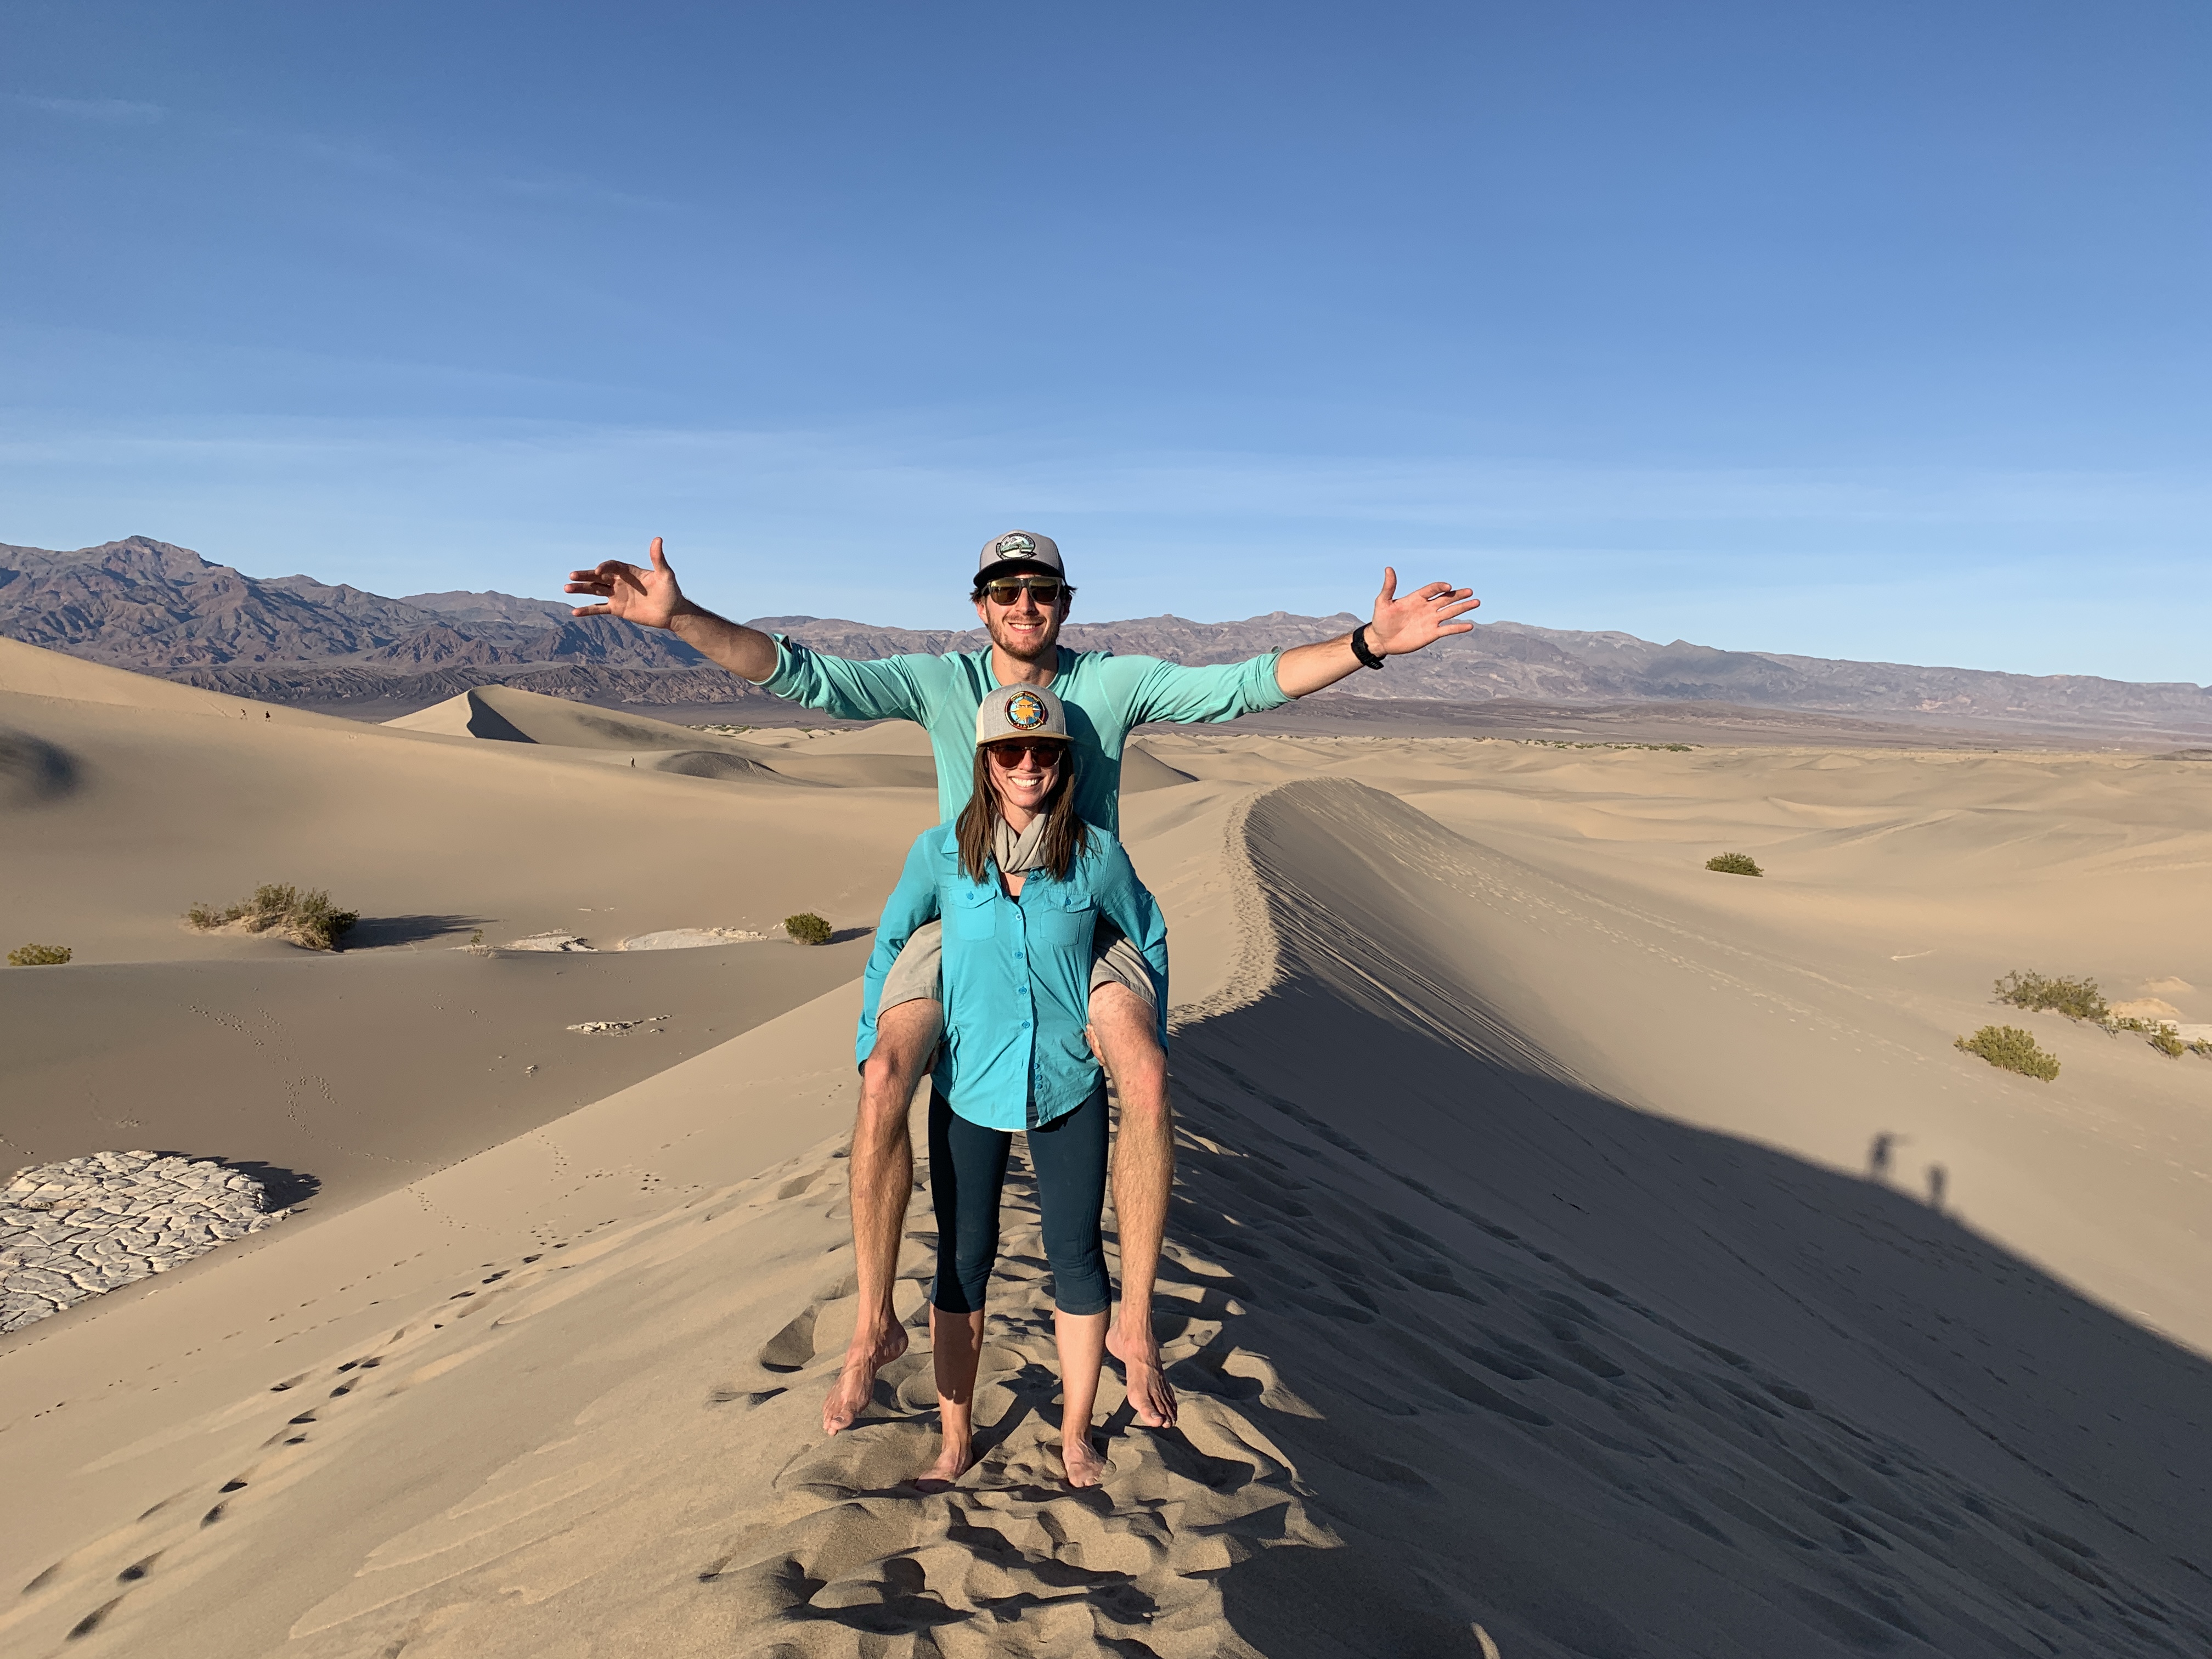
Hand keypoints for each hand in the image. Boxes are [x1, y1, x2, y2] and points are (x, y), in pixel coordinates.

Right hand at [564, 536, 688, 630]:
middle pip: (598, 577)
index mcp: (629, 572)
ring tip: (567, 588)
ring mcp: (617, 595)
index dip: (605, 567)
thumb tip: (658, 539)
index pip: (612, 566)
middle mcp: (620, 581)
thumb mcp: (665, 574)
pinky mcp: (617, 609)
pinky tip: (574, 612)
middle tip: (572, 576)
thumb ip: (658, 559)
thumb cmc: (670, 592)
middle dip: (585, 576)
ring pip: (595, 590)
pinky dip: (587, 610)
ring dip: (581, 589)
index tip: (599, 572)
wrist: (672, 613)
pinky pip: (599, 609)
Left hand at [1364, 566, 1478, 656]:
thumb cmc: (1381, 620)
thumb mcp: (1382, 602)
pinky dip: (1458, 628)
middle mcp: (1427, 608)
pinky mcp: (1432, 634)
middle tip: (1470, 591)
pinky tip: (1470, 625)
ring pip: (1450, 612)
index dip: (1439, 587)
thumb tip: (1388, 569)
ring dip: (1463, 607)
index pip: (1432, 590)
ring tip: (1476, 602)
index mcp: (1417, 598)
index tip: (1447, 586)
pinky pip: (1448, 629)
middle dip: (1458, 595)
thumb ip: (1388, 587)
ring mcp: (1430, 620)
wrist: (1382, 640)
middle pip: (1446, 599)